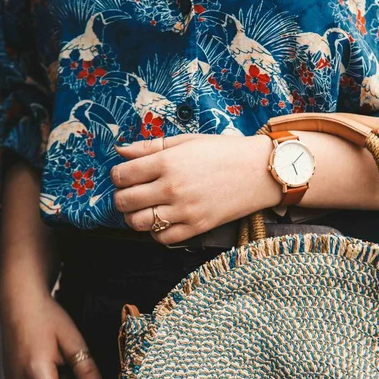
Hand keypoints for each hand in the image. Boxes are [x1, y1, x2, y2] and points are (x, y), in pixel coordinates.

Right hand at [0, 292, 101, 378]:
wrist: (20, 303)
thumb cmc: (44, 316)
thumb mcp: (72, 339)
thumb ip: (85, 367)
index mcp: (37, 374)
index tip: (85, 375)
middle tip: (72, 363)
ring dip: (57, 378)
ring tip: (62, 360)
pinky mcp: (11, 376)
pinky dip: (47, 376)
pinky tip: (53, 364)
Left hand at [111, 134, 281, 244]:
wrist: (260, 171)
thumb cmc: (225, 151)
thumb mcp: (188, 140)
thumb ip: (151, 146)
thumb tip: (120, 150)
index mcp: (167, 162)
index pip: (122, 175)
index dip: (117, 176)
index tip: (125, 175)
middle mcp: (172, 187)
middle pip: (124, 201)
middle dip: (121, 197)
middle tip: (131, 193)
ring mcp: (184, 210)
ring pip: (138, 223)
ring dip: (134, 216)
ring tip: (144, 208)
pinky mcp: (197, 227)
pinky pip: (162, 238)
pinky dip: (156, 232)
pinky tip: (163, 220)